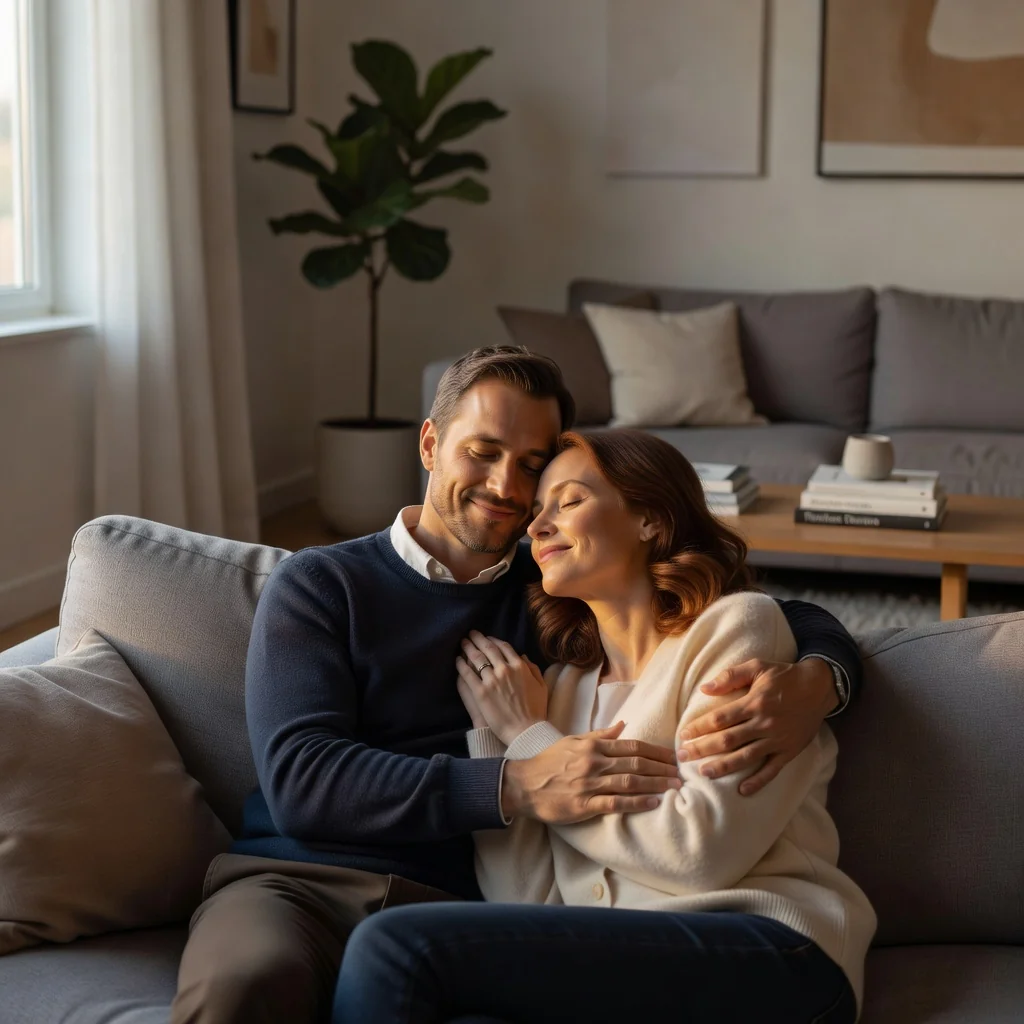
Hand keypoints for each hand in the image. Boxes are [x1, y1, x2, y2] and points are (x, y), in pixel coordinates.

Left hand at [456, 631, 547, 744]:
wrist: (525, 730)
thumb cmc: (536, 710)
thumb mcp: (541, 686)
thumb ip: (533, 669)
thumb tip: (523, 656)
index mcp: (520, 667)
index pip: (504, 647)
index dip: (494, 640)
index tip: (487, 638)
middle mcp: (505, 669)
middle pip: (488, 649)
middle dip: (478, 639)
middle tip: (470, 634)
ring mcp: (492, 680)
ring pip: (477, 659)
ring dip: (468, 648)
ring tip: (463, 643)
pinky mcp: (480, 692)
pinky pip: (468, 674)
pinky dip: (461, 665)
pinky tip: (457, 660)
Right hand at [501, 722, 681, 822]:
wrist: (523, 784)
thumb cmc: (549, 762)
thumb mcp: (573, 741)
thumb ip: (600, 734)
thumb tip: (623, 724)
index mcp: (593, 746)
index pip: (632, 745)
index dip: (656, 751)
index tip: (673, 756)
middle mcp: (594, 762)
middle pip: (636, 763)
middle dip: (662, 768)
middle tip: (682, 773)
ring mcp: (590, 783)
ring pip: (630, 781)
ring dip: (656, 784)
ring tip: (675, 787)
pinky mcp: (584, 804)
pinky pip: (616, 803)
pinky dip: (636, 802)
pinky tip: (653, 803)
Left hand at [676, 658, 836, 796]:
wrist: (819, 687)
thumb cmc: (783, 675)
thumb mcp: (757, 667)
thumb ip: (730, 676)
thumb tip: (704, 689)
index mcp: (753, 702)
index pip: (719, 719)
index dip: (698, 728)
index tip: (683, 735)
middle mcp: (764, 723)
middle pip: (727, 740)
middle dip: (702, 749)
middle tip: (682, 757)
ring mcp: (777, 740)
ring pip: (745, 757)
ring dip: (723, 767)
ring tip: (703, 773)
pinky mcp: (789, 751)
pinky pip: (772, 770)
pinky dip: (758, 782)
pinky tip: (742, 790)